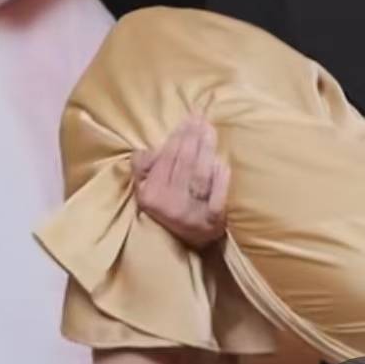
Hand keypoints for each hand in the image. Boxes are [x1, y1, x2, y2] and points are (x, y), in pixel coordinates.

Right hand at [131, 116, 229, 249]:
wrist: (185, 244)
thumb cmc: (166, 206)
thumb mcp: (144, 190)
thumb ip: (142, 167)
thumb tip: (145, 150)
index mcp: (151, 194)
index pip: (166, 158)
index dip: (179, 136)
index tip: (189, 118)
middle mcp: (169, 204)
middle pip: (184, 162)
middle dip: (193, 136)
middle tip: (202, 118)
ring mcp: (192, 213)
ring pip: (199, 175)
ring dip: (206, 149)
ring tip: (210, 130)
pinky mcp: (213, 221)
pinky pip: (216, 194)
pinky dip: (220, 177)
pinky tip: (222, 162)